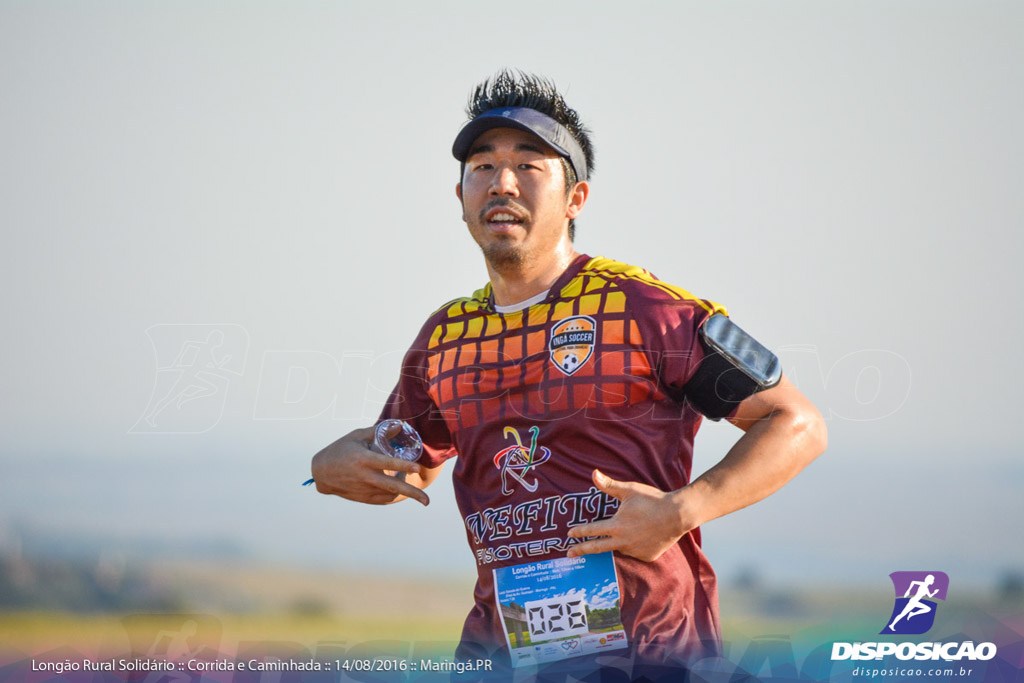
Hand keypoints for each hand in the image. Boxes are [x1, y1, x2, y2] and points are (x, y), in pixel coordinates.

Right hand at [310, 427, 429, 505]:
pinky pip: (382, 500)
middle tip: (427, 500)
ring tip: (411, 487)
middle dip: (412, 494)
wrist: (321, 472)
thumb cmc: (340, 449)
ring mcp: (363, 489)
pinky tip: (398, 490)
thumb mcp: (357, 436)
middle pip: (392, 487)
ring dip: (403, 492)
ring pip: (389, 494)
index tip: (418, 469)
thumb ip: (379, 431)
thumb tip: (400, 426)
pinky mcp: (362, 498)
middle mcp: (364, 477)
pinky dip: (393, 496)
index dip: (404, 466)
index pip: (387, 464)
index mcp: (363, 459)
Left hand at [566, 469, 693, 561]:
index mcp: (616, 525)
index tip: (569, 534)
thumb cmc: (652, 500)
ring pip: (620, 547)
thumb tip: (593, 474)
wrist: (677, 514)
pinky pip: (635, 550)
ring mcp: (635, 550)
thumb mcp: (629, 490)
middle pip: (597, 547)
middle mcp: (623, 541)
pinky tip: (642, 534)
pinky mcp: (646, 556)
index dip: (579, 532)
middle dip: (582, 550)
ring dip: (617, 541)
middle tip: (569, 554)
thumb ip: (608, 485)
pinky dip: (634, 544)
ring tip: (629, 529)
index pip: (592, 530)